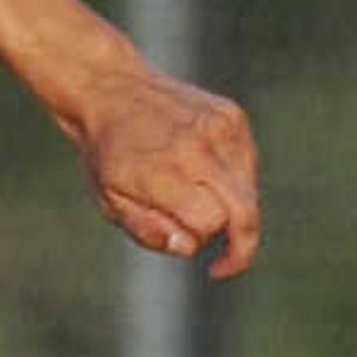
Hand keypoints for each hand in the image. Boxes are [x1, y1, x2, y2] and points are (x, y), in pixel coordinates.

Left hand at [69, 55, 261, 278]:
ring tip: (195, 201)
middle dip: (242, 244)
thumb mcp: (109, 200)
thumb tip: (191, 247)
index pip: (210, 222)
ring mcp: (219, 128)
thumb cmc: (108, 155)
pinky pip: (247, 165)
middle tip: (228, 264)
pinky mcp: (232, 117)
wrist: (111, 90)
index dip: (206, 243)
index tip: (210, 266)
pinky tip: (203, 175)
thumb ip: (147, 229)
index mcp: (160, 172)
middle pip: (244, 211)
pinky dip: (233, 181)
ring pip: (249, 190)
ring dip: (233, 209)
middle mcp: (195, 148)